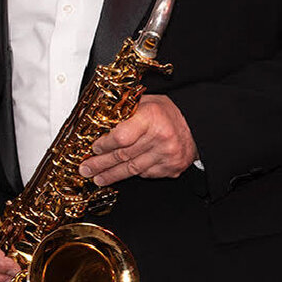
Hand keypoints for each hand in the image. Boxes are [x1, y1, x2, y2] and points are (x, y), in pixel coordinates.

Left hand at [80, 94, 197, 185]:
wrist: (196, 124)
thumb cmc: (165, 112)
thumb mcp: (143, 102)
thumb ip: (122, 113)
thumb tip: (96, 127)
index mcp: (151, 117)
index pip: (121, 137)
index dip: (104, 145)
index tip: (93, 148)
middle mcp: (161, 137)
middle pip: (124, 155)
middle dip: (101, 164)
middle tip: (86, 169)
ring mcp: (168, 155)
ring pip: (133, 169)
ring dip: (112, 175)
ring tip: (98, 178)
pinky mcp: (172, 168)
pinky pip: (146, 174)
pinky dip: (133, 173)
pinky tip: (121, 174)